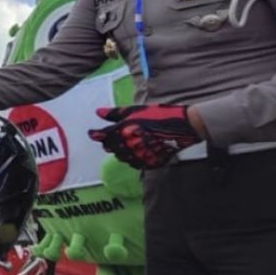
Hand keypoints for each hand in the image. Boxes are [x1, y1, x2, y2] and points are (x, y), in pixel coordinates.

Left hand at [87, 105, 202, 168]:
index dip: (96, 134)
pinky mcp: (150, 163)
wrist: (183, 127)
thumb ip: (115, 113)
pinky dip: (131, 158)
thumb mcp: (135, 110)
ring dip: (118, 151)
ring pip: (121, 157)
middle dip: (108, 142)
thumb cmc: (158, 115)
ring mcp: (140, 156)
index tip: (92, 133)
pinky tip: (134, 151)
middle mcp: (130, 145)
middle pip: (110, 148)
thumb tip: (98, 112)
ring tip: (123, 143)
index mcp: (125, 130)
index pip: (103, 136)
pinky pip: (134, 164)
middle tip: (109, 137)